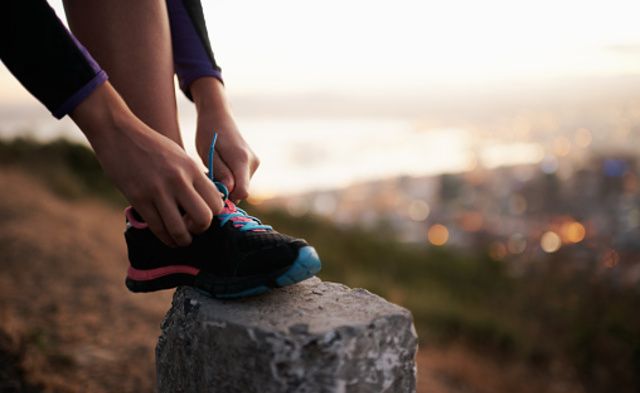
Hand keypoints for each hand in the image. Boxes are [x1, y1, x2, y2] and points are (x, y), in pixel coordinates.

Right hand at [71, 82, 223, 246]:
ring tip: (182, 239)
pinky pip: (158, 227)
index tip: (205, 215)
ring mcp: (158, 191)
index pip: (217, 201)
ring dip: (183, 240)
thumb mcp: (179, 156)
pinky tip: (168, 238)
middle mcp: (179, 180)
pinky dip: (166, 238)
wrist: (117, 132)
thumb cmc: (151, 146)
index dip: (214, 214)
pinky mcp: (139, 199)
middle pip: (204, 218)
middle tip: (194, 229)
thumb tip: (205, 200)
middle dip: (201, 229)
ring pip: (180, 229)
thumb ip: (193, 177)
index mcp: (192, 168)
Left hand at [191, 77, 259, 201]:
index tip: (212, 189)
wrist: (218, 116)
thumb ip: (219, 173)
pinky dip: (230, 180)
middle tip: (209, 178)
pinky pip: (241, 180)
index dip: (227, 196)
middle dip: (225, 191)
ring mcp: (255, 164)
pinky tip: (220, 169)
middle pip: (241, 192)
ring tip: (213, 170)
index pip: (242, 192)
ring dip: (227, 185)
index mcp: (241, 160)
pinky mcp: (253, 164)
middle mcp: (253, 163)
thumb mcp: (208, 153)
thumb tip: (229, 191)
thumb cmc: (209, 133)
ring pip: (240, 187)